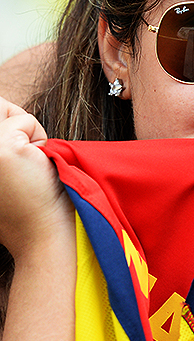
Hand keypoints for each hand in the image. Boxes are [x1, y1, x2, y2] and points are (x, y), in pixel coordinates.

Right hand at [0, 98, 73, 261]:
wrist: (42, 235)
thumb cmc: (27, 203)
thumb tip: (1, 105)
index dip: (5, 124)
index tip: (18, 156)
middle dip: (15, 125)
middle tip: (26, 158)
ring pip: (8, 110)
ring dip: (27, 133)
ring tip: (30, 163)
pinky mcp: (2, 149)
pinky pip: (26, 120)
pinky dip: (40, 138)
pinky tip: (37, 166)